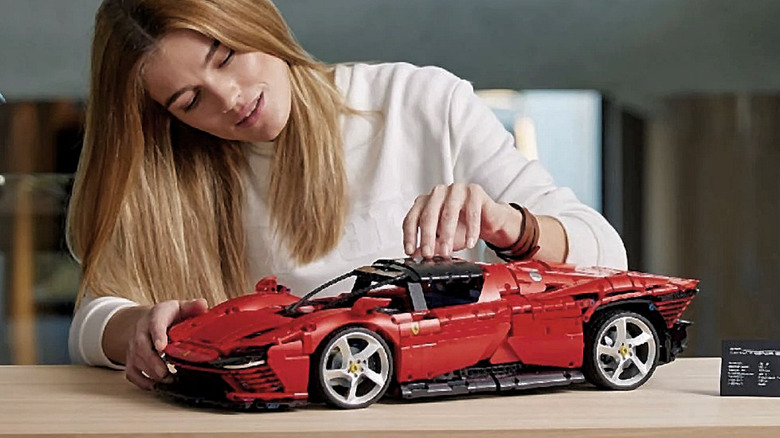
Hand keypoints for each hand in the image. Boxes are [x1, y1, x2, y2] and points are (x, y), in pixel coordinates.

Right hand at [124, 298, 207, 389]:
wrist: (144, 322)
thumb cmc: (165, 317)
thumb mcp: (179, 307)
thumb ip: (191, 307)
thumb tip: (203, 305)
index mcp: (155, 317)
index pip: (155, 325)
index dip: (158, 336)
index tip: (162, 347)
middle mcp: (141, 332)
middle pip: (142, 347)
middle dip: (153, 362)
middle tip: (166, 373)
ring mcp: (134, 348)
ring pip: (137, 362)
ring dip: (151, 374)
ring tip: (168, 380)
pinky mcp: (132, 360)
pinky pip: (132, 373)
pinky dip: (142, 382)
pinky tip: (156, 385)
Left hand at [402, 183, 521, 257]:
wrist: (487, 220)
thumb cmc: (462, 226)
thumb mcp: (442, 239)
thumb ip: (429, 244)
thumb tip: (416, 254)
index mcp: (426, 202)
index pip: (412, 218)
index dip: (409, 235)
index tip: (410, 251)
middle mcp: (438, 193)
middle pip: (428, 214)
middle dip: (427, 237)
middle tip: (428, 254)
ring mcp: (456, 190)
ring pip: (448, 212)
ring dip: (447, 235)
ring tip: (447, 252)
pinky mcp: (474, 191)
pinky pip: (471, 211)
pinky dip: (470, 230)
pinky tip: (469, 243)